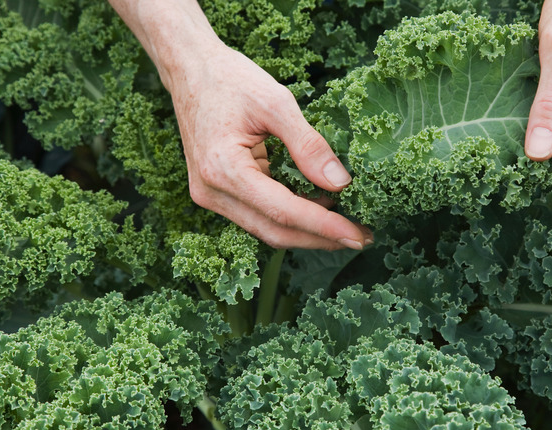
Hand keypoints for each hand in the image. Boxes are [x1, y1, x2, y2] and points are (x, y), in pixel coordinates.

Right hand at [108, 0, 370, 249]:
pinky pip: (258, 215)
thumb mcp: (276, 102)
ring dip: (307, 232)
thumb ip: (309, 145)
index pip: (284, 212)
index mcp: (223, 169)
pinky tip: (319, 208)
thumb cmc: (229, 79)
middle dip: (321, 238)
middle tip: (362, 237)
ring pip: (267, 229)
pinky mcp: (216, 193)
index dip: (325, 227)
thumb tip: (340, 183)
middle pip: (275, 232)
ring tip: (347, 225)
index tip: (360, 235)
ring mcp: (210, 196)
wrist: (189, 69)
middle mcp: (212, 192)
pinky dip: (290, 217)